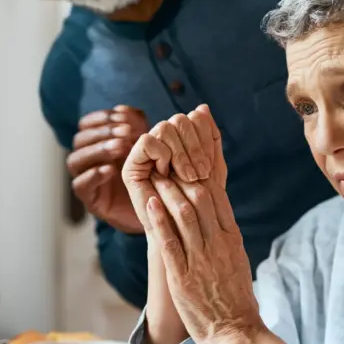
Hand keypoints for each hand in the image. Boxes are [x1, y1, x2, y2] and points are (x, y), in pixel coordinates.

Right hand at [67, 106, 147, 233]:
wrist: (156, 209)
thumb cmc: (150, 174)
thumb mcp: (146, 146)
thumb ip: (137, 125)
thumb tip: (125, 109)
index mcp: (97, 143)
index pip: (87, 124)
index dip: (102, 117)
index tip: (123, 117)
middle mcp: (87, 160)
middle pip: (80, 139)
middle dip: (103, 132)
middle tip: (126, 132)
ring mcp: (86, 179)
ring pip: (75, 160)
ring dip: (97, 150)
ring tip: (121, 148)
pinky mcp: (90, 200)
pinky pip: (80, 185)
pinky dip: (92, 175)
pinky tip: (110, 170)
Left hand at [122, 105, 220, 343]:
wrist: (236, 332)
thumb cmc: (235, 298)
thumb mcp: (236, 259)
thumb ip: (225, 235)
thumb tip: (217, 212)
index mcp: (231, 237)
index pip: (217, 194)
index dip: (203, 172)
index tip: (190, 155)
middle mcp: (218, 243)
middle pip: (202, 197)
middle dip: (184, 173)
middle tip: (169, 156)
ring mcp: (201, 258)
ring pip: (185, 214)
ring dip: (168, 190)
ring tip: (156, 173)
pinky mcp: (184, 276)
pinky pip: (171, 242)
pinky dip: (160, 220)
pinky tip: (150, 203)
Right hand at [122, 107, 218, 228]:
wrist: (183, 235)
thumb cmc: (199, 207)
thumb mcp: (211, 171)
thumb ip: (210, 141)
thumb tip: (202, 108)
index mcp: (182, 141)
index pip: (194, 118)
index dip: (205, 135)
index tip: (210, 163)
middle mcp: (162, 143)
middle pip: (179, 120)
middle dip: (195, 146)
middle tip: (201, 173)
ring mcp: (146, 153)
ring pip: (164, 127)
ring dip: (181, 153)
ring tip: (189, 177)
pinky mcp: (131, 165)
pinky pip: (147, 142)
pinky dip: (162, 155)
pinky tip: (166, 173)